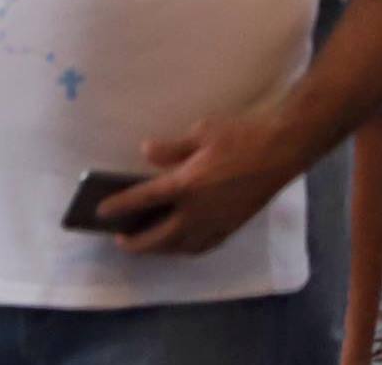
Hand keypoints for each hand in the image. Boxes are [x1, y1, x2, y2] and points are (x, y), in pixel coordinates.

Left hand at [101, 113, 300, 256]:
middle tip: (121, 240)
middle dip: (136, 242)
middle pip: (159, 237)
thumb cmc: (241, 136)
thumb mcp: (202, 132)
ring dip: (160, 249)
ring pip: (181, 247)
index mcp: (187, 185)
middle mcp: (198, 211)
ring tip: (147, 244)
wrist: (281, 150)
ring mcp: (216, 223)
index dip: (119, 207)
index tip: (101, 212)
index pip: (144, 200)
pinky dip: (185, 249)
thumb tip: (146, 152)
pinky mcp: (231, 227)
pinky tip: (181, 243)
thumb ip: (172, 148)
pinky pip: (202, 247)